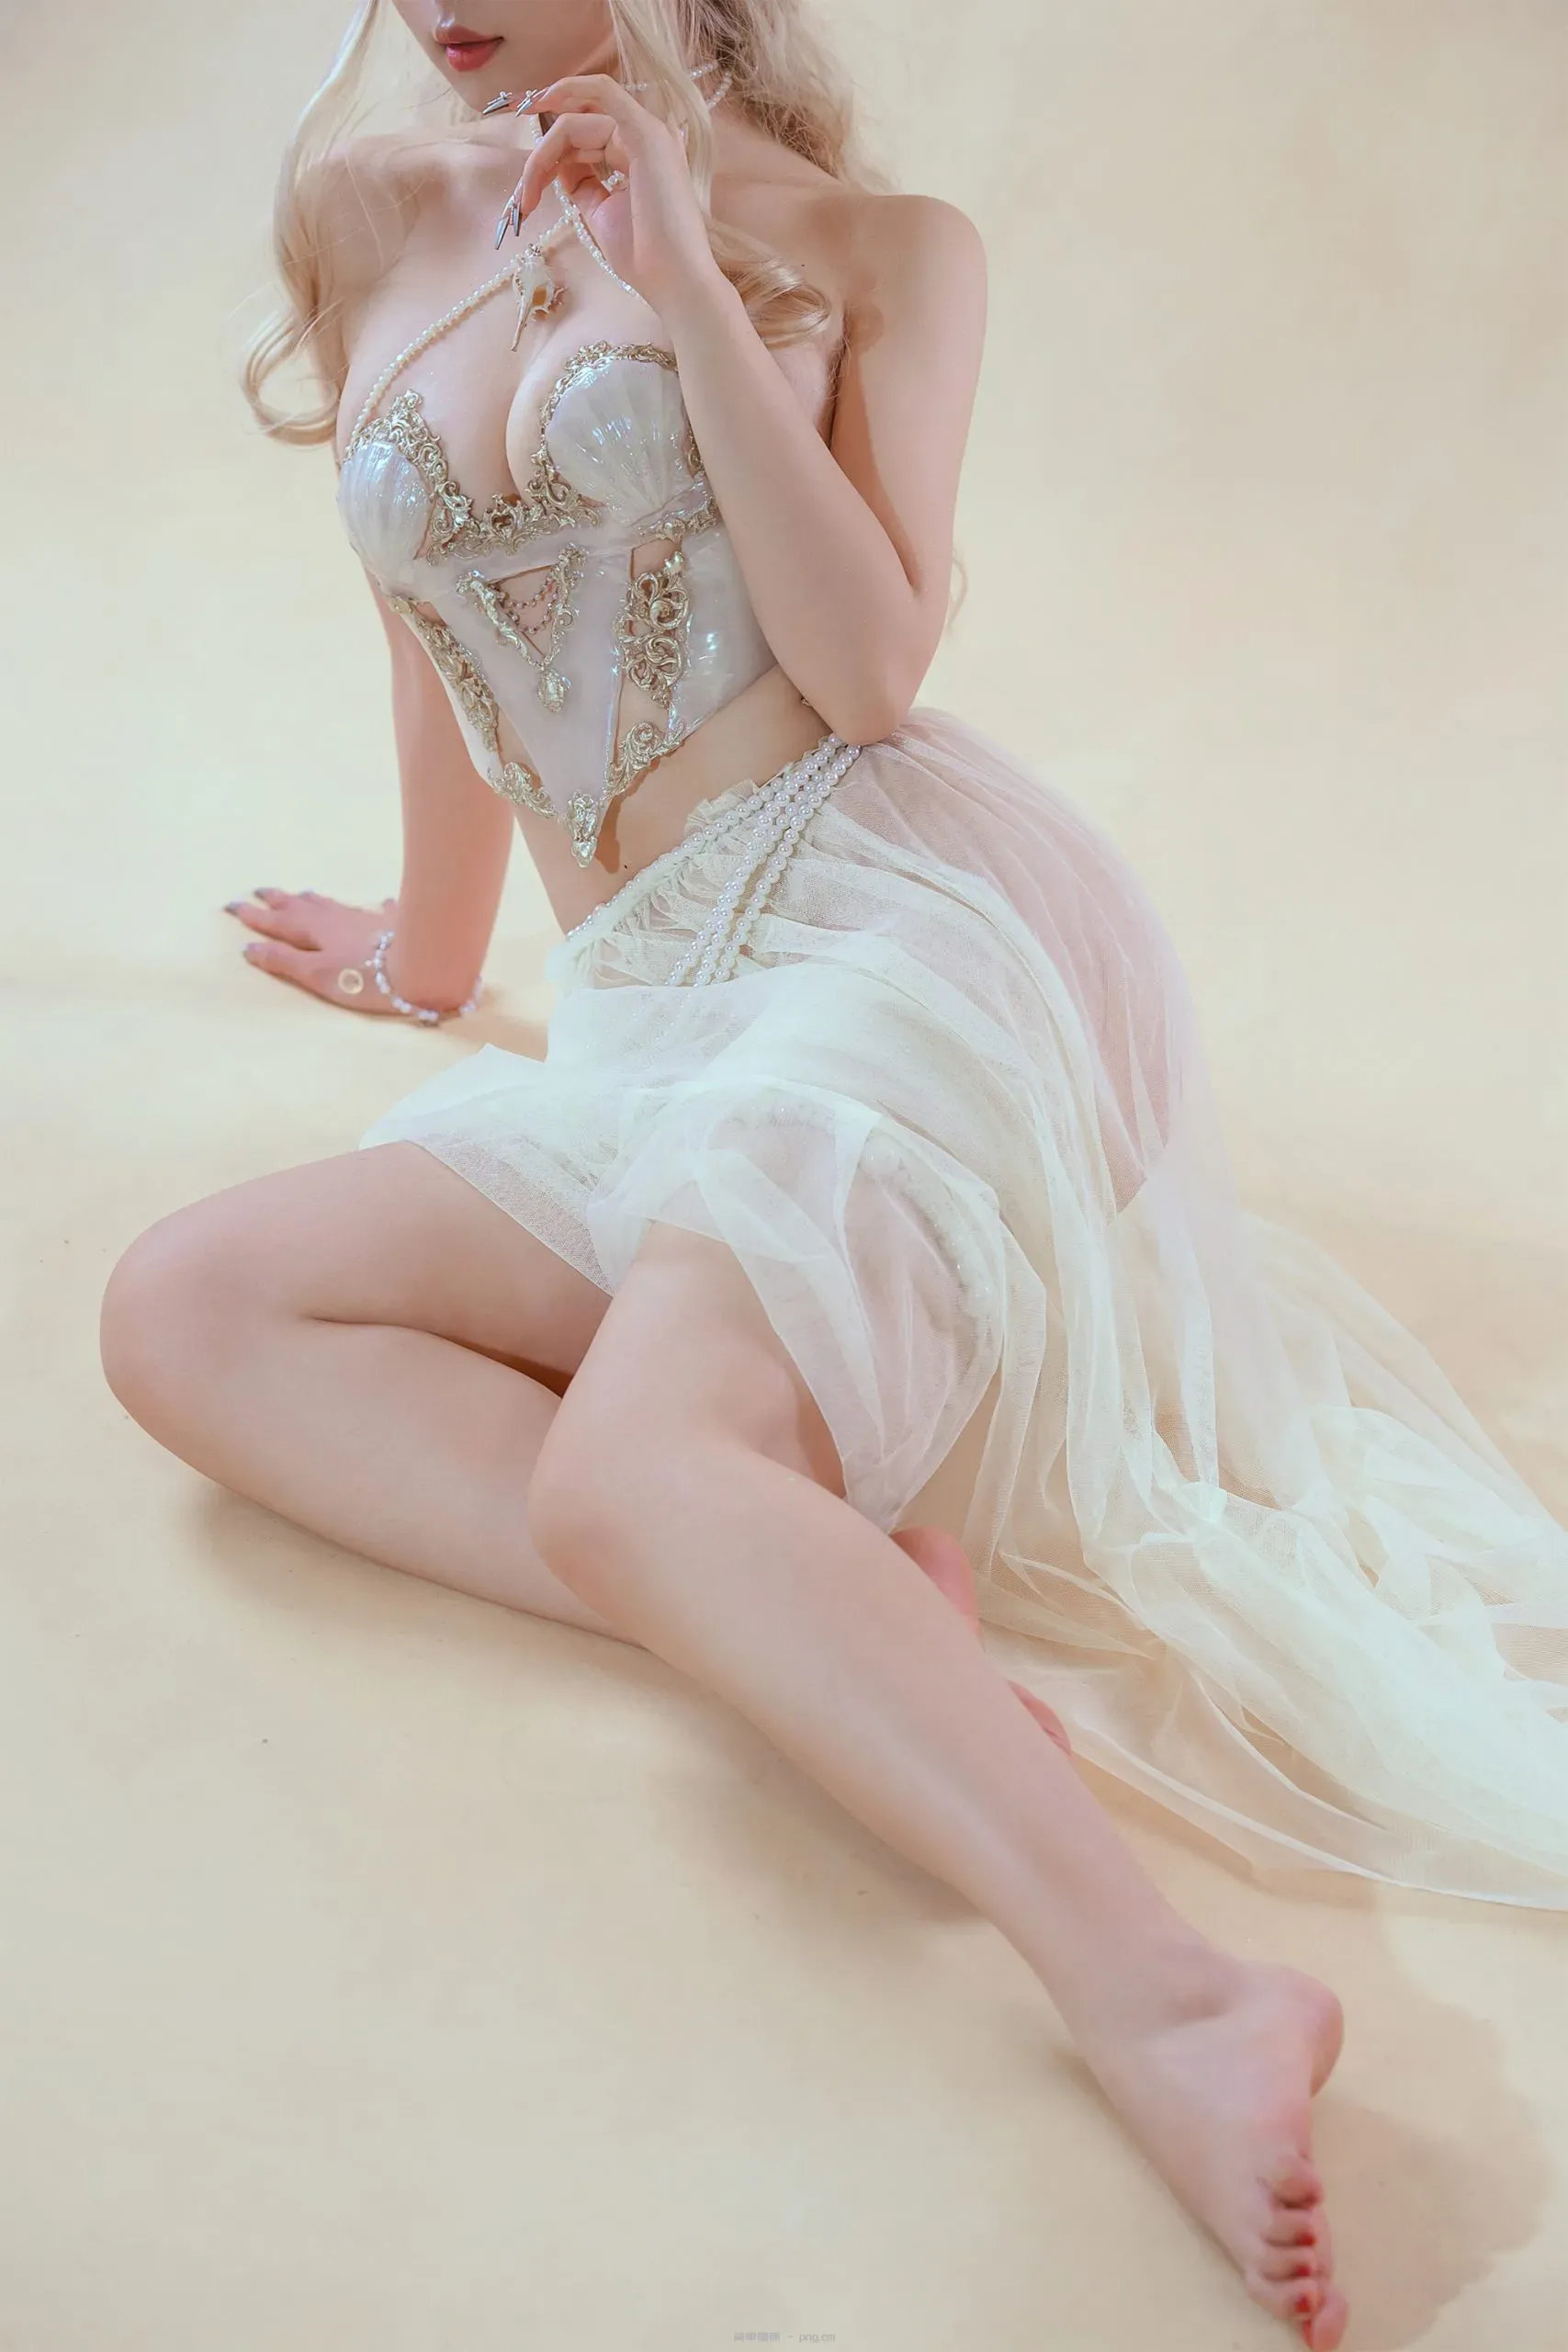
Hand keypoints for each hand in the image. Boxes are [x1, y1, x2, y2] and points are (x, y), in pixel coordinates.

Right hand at [224, 886, 408, 1016]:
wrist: (422, 965)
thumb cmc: (365, 978)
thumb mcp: (318, 975)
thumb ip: (285, 962)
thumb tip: (250, 948)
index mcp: (316, 933)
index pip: (279, 923)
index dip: (256, 916)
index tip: (233, 905)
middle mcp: (338, 920)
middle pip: (304, 908)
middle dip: (280, 901)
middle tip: (261, 890)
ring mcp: (367, 919)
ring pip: (335, 906)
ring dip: (316, 900)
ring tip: (302, 893)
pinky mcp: (397, 924)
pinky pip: (383, 911)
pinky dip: (378, 906)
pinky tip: (383, 901)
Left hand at [509, 74, 728, 325]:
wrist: (673, 280)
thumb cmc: (644, 258)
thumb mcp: (601, 214)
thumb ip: (582, 185)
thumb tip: (557, 166)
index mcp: (637, 157)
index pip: (583, 144)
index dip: (548, 162)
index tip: (523, 198)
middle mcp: (643, 139)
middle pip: (575, 132)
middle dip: (540, 163)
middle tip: (520, 203)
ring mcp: (645, 132)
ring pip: (576, 123)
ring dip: (543, 156)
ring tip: (526, 196)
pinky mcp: (644, 133)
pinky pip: (603, 92)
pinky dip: (570, 88)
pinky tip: (540, 100)